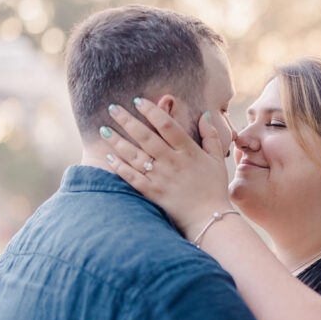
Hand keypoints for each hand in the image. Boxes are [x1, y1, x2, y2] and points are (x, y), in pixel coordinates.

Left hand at [101, 98, 233, 238]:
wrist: (209, 218)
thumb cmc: (214, 188)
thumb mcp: (217, 159)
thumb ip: (211, 136)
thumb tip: (204, 115)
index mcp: (188, 151)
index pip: (166, 125)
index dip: (151, 110)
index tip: (137, 101)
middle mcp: (172, 162)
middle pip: (145, 136)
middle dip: (126, 120)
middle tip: (112, 108)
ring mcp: (160, 178)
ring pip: (134, 155)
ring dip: (117, 141)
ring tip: (103, 130)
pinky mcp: (152, 193)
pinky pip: (131, 177)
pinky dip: (119, 167)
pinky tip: (108, 157)